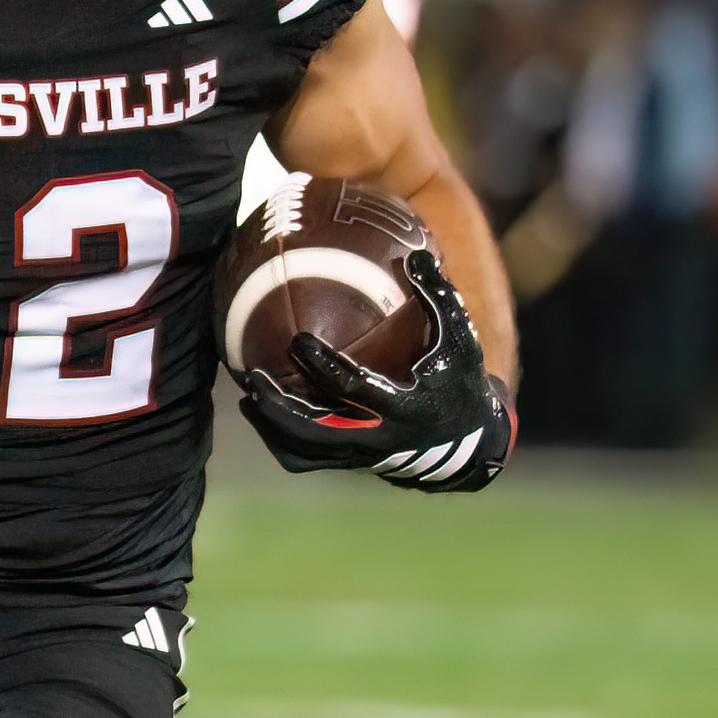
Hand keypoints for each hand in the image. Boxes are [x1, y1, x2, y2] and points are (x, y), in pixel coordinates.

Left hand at [240, 250, 513, 491]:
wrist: (469, 441)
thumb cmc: (459, 381)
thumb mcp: (458, 341)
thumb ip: (439, 299)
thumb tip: (415, 255)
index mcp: (404, 409)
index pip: (354, 390)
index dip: (323, 366)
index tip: (296, 340)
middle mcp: (379, 440)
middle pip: (317, 434)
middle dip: (280, 409)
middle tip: (253, 376)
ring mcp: (361, 456)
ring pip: (304, 453)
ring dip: (271, 425)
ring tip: (249, 392)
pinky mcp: (350, 462)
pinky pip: (304, 460)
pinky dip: (278, 440)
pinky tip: (260, 411)